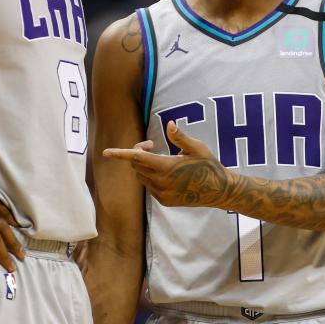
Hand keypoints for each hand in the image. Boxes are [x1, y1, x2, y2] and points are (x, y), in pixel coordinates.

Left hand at [103, 121, 231, 207]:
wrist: (218, 190)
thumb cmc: (208, 165)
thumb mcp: (197, 148)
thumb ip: (180, 137)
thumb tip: (169, 124)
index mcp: (167, 167)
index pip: (137, 158)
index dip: (120, 154)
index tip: (106, 152)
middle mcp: (161, 182)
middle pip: (137, 166)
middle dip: (138, 153)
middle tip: (151, 144)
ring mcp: (162, 194)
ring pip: (141, 177)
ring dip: (144, 166)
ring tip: (161, 159)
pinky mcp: (165, 201)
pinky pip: (149, 187)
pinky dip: (151, 177)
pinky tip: (166, 173)